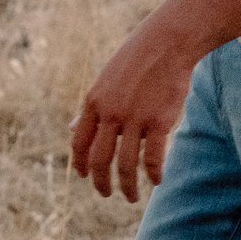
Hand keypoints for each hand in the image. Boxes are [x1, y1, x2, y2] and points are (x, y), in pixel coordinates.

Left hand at [68, 12, 203, 201]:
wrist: (167, 42)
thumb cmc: (136, 60)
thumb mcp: (106, 80)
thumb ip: (92, 108)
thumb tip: (73, 129)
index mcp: (94, 102)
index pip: (79, 142)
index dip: (80, 164)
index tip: (85, 177)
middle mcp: (110, 113)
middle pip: (99, 159)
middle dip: (100, 183)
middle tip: (106, 194)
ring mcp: (134, 118)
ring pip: (126, 165)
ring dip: (127, 187)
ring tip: (131, 197)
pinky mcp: (159, 122)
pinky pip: (153, 158)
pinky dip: (153, 174)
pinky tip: (156, 180)